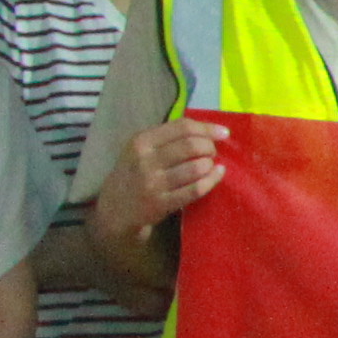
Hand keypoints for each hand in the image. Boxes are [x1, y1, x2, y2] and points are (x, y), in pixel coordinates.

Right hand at [94, 114, 228, 241]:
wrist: (113, 210)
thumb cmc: (133, 174)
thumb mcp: (140, 150)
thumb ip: (168, 138)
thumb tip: (208, 130)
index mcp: (141, 141)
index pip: (182, 127)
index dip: (207, 128)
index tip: (223, 133)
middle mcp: (145, 160)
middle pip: (191, 145)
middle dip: (210, 147)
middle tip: (213, 153)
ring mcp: (153, 183)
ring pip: (196, 167)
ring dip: (210, 165)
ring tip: (211, 166)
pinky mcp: (161, 203)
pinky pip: (195, 189)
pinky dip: (212, 180)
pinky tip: (216, 175)